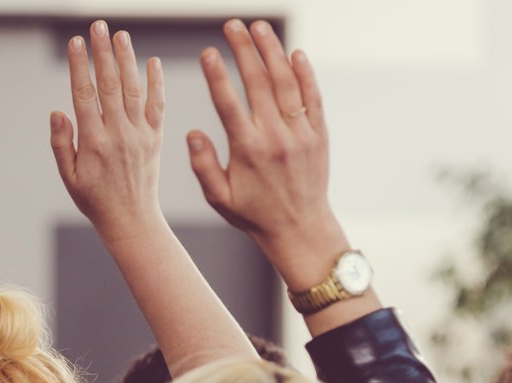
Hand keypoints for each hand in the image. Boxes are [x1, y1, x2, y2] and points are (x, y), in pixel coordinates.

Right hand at [50, 21, 168, 238]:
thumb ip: (62, 143)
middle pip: (110, 85)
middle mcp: (118, 135)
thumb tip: (58, 111)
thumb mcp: (69, 177)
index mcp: (94, 143)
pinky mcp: (155, 138)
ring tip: (121, 36)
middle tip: (99, 26)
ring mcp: (139, 135)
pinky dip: (156, 83)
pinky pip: (157, 106)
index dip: (80, 66)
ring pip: (134, 90)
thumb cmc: (94, 199)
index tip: (76, 42)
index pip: (85, 95)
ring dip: (127, 60)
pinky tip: (152, 61)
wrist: (131, 219)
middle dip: (103, 53)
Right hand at [189, 20, 348, 287]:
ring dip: (272, 51)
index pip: (228, 103)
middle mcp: (274, 137)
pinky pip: (312, 97)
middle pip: (258, 82)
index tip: (207, 51)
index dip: (216, 74)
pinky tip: (294, 52)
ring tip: (259, 28)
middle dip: (243, 50)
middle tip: (232, 25)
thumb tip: (192, 133)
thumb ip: (203, 165)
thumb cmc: (254, 213)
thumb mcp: (219, 198)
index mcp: (246, 150)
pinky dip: (305, 73)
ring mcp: (300, 133)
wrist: (299, 228)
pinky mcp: (318, 134)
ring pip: (286, 83)